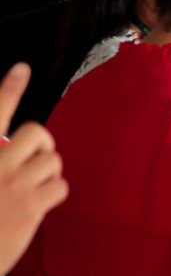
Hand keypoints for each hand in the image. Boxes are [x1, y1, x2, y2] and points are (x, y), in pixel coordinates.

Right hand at [0, 64, 68, 272]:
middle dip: (43, 145)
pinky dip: (54, 193)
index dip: (8, 89)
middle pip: (36, 133)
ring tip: (30, 189)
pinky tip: (38, 204)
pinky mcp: (30, 206)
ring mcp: (11, 184)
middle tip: (35, 160)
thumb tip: (14, 147)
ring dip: (48, 173)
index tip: (22, 69)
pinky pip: (60, 185)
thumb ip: (1, 158)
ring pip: (52, 160)